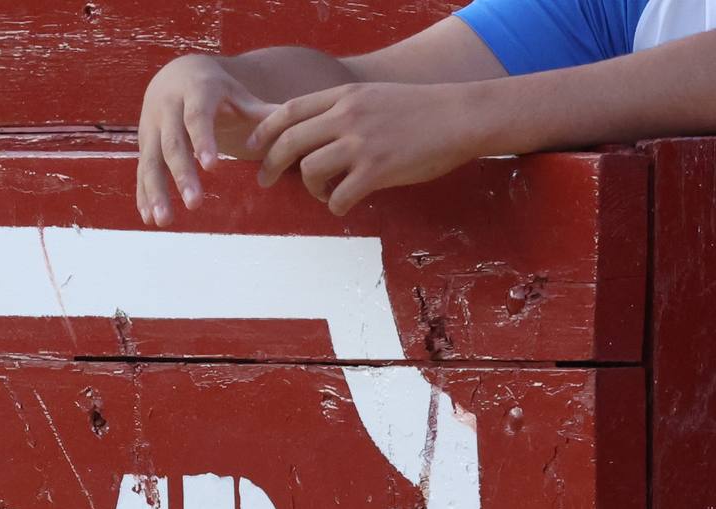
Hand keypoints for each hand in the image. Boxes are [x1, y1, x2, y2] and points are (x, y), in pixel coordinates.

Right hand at [138, 54, 280, 225]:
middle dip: (182, 175)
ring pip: (151, 161)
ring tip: (164, 220)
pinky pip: (141, 171)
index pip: (197, 117)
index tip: (213, 167)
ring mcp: (151, 128)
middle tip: (195, 204)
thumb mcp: (237, 95)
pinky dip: (144, 195)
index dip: (203, 140)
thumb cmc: (215, 90)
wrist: (176, 75)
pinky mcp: (143, 145)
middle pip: (172, 143)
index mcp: (195, 91)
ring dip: (156, 192)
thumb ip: (260, 112)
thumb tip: (292, 123)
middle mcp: (167, 108)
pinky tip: (149, 218)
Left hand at [251, 82, 492, 214]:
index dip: (262, 132)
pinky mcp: (378, 169)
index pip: (287, 111)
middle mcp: (348, 116)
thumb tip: (308, 134)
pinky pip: (338, 197)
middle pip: (288, 143)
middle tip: (266, 181)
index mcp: (345, 96)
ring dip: (309, 188)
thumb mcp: (374, 96)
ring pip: (308, 171)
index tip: (252, 148)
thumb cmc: (420, 110)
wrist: (463, 116)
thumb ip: (341, 110)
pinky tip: (344, 204)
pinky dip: (335, 206)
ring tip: (323, 192)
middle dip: (268, 166)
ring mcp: (362, 143)